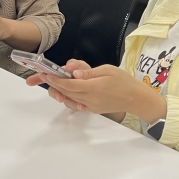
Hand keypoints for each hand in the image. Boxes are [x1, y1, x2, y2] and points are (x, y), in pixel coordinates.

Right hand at [25, 59, 91, 109]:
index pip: (46, 74)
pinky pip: (71, 104)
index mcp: (61, 74)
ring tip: (77, 104)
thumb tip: (69, 67)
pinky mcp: (74, 100)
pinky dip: (76, 105)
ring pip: (62, 98)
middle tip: (60, 97)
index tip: (29, 82)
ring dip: (67, 101)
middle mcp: (62, 83)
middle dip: (56, 93)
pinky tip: (82, 106)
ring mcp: (67, 92)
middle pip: (53, 89)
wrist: (101, 85)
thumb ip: (75, 65)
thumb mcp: (82, 66)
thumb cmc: (89, 73)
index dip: (37, 78)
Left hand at [26, 60, 164, 121]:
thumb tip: (72, 71)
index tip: (45, 74)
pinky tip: (65, 89)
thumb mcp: (107, 70)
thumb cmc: (124, 81)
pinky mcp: (92, 109)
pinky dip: (68, 96)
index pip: (68, 84)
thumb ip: (88, 71)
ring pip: (68, 99)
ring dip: (58, 91)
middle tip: (41, 77)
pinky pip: (75, 103)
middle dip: (52, 84)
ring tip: (51, 82)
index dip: (55, 79)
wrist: (136, 99)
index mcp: (93, 88)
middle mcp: (89, 99)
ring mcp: (90, 106)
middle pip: (65, 92)